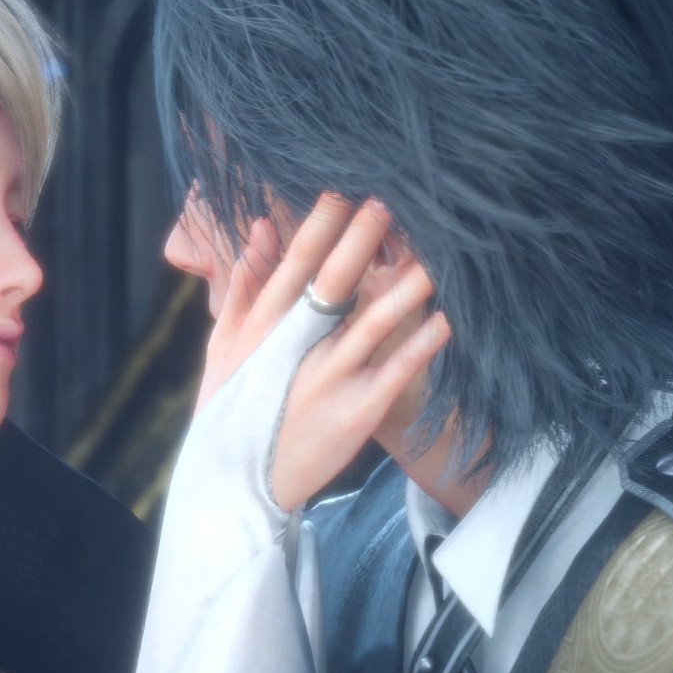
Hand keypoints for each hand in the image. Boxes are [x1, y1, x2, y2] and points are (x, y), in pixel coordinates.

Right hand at [198, 194, 450, 511]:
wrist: (239, 483)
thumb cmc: (233, 408)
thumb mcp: (225, 344)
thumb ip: (245, 284)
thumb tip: (262, 227)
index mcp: (264, 326)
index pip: (295, 263)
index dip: (321, 224)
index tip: (344, 188)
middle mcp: (295, 347)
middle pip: (334, 282)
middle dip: (363, 239)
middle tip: (391, 201)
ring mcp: (327, 378)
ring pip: (372, 320)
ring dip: (405, 285)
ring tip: (435, 254)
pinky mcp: (357, 410)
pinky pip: (397, 369)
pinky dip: (422, 343)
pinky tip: (448, 318)